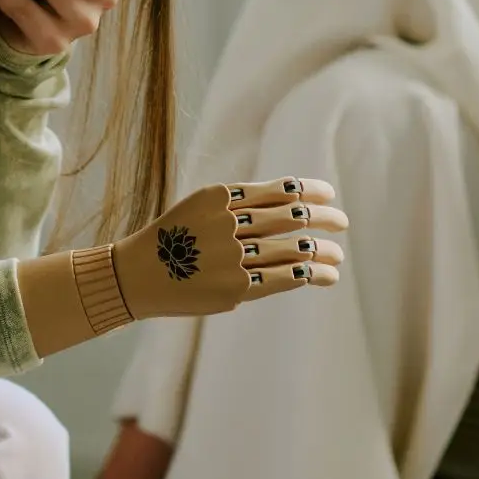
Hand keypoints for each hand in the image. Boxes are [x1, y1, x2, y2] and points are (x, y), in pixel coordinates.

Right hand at [110, 177, 345, 319]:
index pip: (277, 189)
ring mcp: (232, 257)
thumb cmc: (173, 239)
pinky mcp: (235, 289)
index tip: (329, 194)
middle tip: (342, 223)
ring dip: (322, 251)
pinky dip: (308, 275)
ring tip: (337, 255)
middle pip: (291, 217)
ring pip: (292, 249)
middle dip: (323, 218)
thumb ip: (238, 204)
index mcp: (220, 197)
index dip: (309, 191)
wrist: (137, 274)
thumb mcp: (199, 207)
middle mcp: (228, 223)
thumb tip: (292, 204)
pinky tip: (324, 275)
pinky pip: (282, 279)